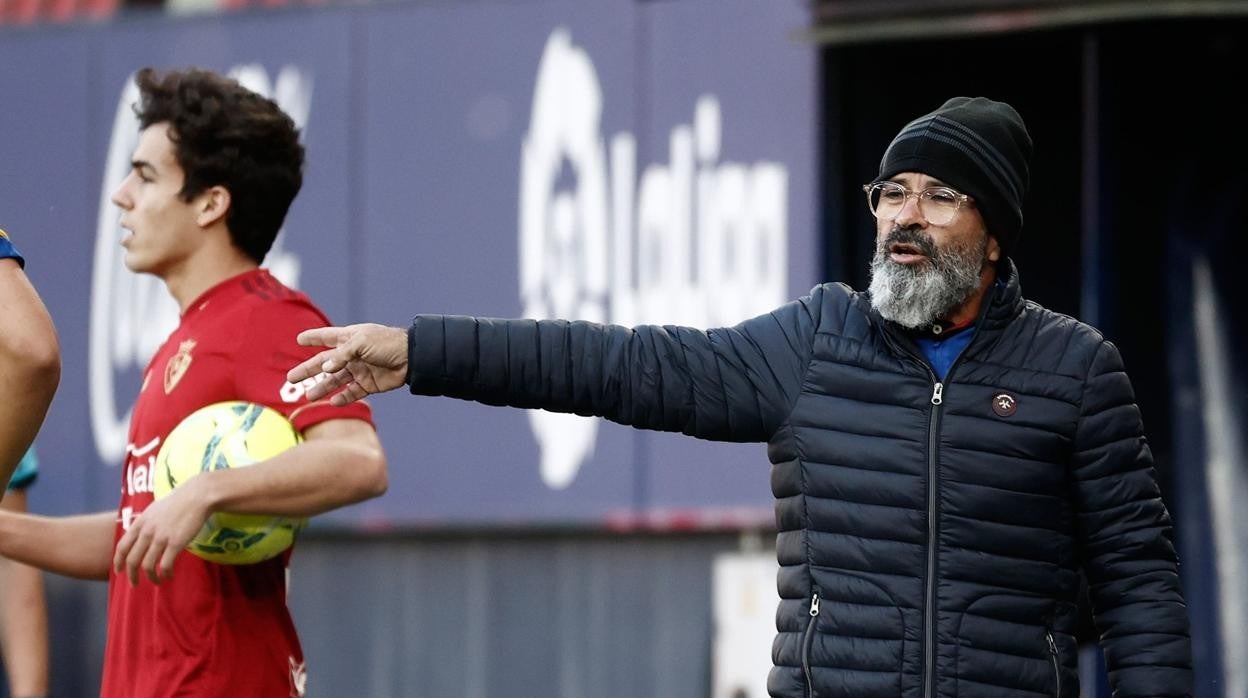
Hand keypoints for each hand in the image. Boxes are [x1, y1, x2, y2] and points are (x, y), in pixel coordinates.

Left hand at [113, 480, 210, 584]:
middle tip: (135, 584)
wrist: (196, 496)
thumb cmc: (177, 501)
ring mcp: (161, 538)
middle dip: (132, 575)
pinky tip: (169, 576)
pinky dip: (165, 574)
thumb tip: (138, 534)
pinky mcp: (176, 543)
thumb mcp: (154, 510)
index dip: (118, 562)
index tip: (119, 571)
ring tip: (156, 581)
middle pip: (132, 560)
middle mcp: (147, 532)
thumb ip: (144, 523)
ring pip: (147, 566)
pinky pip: (165, 565)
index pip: (122, 547)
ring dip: (151, 577)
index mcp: (140, 524)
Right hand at [288, 324, 408, 405]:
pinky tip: (332, 402)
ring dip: (322, 388)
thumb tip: (325, 369)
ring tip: (308, 396)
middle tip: (291, 378)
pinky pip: (351, 393)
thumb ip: (342, 355)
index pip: (327, 337)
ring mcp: (359, 370)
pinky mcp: (368, 384)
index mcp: (349, 339)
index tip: (299, 339)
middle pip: (325, 363)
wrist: (411, 358)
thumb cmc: (387, 343)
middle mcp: (352, 355)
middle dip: (308, 370)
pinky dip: (342, 398)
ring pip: (336, 381)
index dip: (313, 337)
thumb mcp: (362, 342)